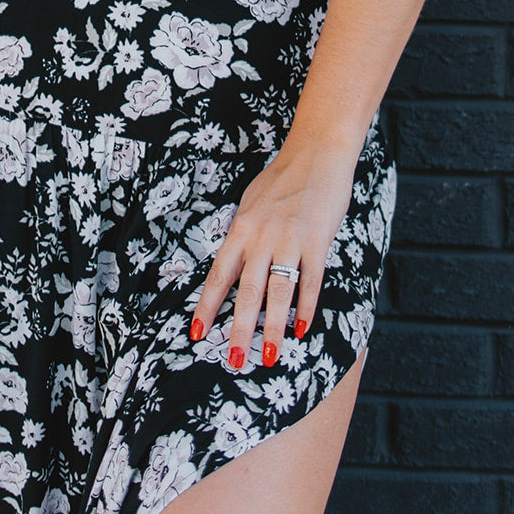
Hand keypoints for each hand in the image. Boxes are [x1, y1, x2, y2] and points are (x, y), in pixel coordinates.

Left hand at [188, 144, 356, 369]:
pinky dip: (307, 307)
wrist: (316, 153)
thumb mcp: (251, 204)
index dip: (207, 307)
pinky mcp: (317, 240)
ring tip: (268, 355)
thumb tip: (234, 262)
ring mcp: (289, 240)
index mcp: (241, 230)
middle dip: (239, 330)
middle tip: (234, 360)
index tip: (197, 333)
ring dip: (272, 327)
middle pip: (247, 292)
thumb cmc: (282, 178)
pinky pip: (311, 280)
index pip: (219, 276)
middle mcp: (261, 238)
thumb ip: (243, 234)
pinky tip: (303, 329)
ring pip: (278, 292)